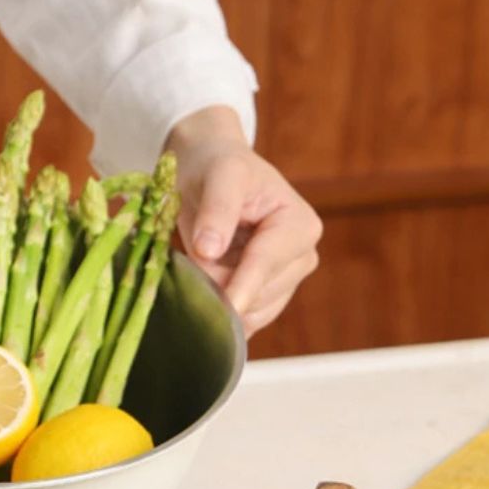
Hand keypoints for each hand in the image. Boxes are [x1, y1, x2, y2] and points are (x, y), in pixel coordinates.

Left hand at [166, 107, 321, 335]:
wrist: (209, 170)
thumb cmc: (215, 168)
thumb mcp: (218, 176)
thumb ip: (217, 210)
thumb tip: (209, 250)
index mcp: (300, 226)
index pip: (265, 264)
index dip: (238, 287)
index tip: (216, 309)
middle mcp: (301, 257)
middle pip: (258, 295)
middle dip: (220, 291)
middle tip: (186, 270)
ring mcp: (286, 281)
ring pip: (250, 314)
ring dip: (218, 303)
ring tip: (194, 271)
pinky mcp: (267, 298)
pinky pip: (244, 321)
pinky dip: (221, 314)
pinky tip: (202, 294)